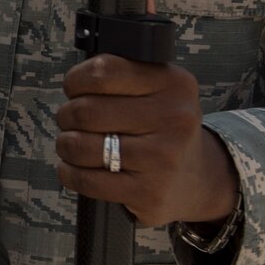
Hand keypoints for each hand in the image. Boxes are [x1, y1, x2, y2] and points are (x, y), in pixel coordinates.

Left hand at [54, 54, 237, 228]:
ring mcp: (162, 158)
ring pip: (80, 146)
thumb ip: (122, 76)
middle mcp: (173, 119)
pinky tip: (72, 168)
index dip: (76, 81)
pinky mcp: (148, 192)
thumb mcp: (158, 89)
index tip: (75, 90)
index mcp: (173, 84)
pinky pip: (86, 180)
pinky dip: (69, 173)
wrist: (198, 177)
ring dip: (65, 145)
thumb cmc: (161, 127)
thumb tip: (75, 82)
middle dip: (67, 116)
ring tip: (72, 145)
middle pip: (86, 111)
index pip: (103, 71)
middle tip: (70, 121)